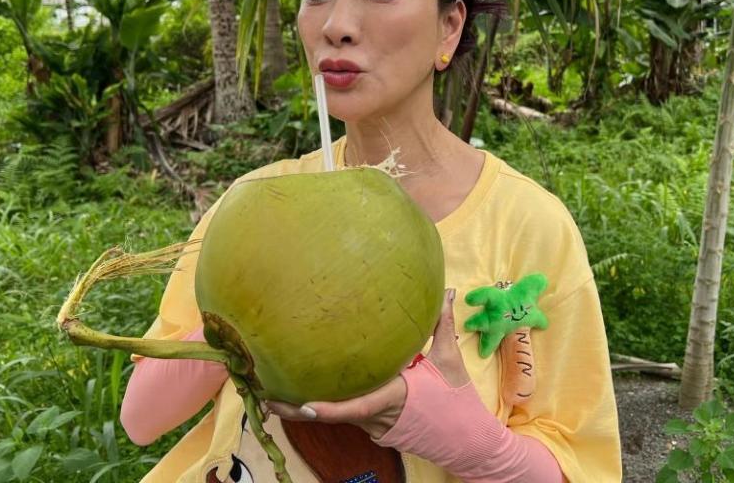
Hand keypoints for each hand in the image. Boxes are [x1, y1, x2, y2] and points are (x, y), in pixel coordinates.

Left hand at [265, 288, 467, 439]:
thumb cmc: (459, 403)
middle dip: (298, 408)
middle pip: (333, 414)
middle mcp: (378, 417)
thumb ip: (441, 325)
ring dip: (306, 408)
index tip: (302, 404)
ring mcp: (375, 427)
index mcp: (395, 398)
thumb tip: (444, 290)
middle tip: (264, 393)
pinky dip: (326, 407)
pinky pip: (347, 416)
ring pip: (337, 417)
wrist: (469, 444)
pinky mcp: (376, 430)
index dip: (326, 409)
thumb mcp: (450, 362)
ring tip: (272, 392)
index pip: (355, 407)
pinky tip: (306, 394)